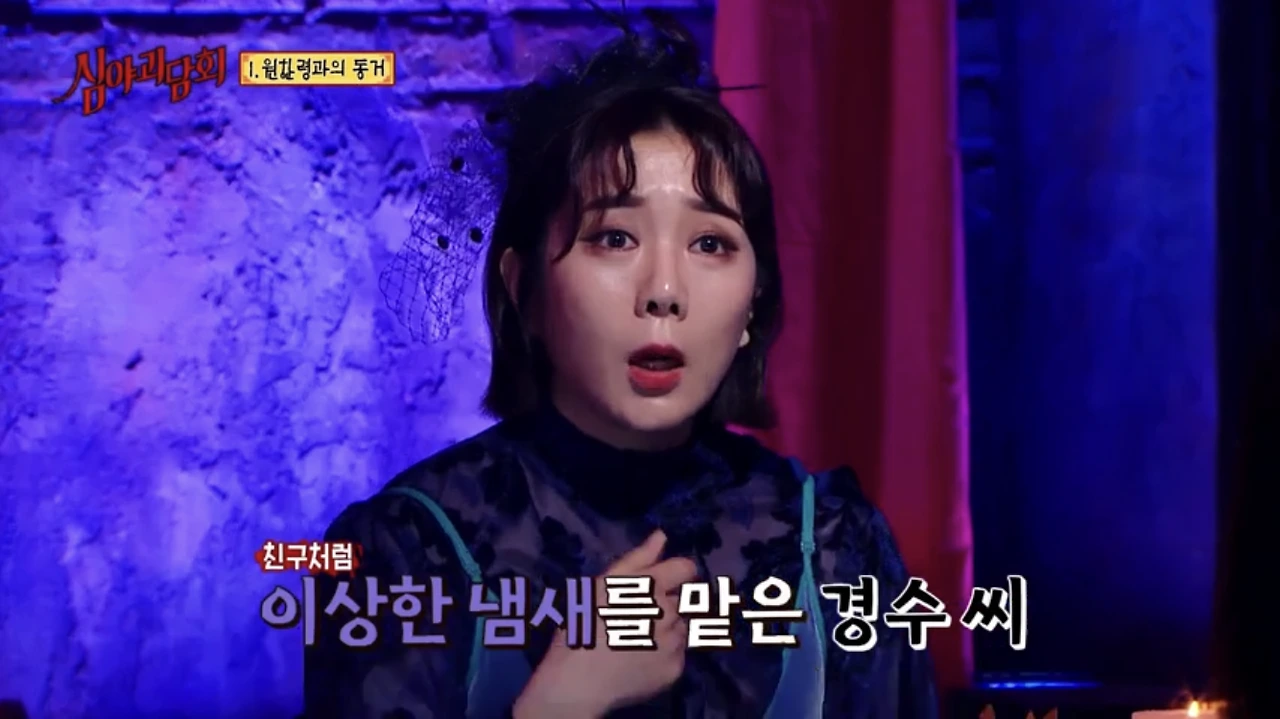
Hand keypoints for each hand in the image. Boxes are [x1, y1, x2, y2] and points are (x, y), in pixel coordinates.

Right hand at [513, 530, 695, 718]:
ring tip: (641, 640)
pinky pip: (680, 655)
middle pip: (686, 600)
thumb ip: (636, 560)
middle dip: (671, 604)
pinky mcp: (676, 668)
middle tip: (643, 617)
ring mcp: (675, 643)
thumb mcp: (600, 585)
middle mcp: (670, 612)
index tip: (665, 583)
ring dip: (671, 630)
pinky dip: (666, 655)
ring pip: (684, 628)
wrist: (576, 683)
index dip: (678, 573)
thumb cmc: (581, 628)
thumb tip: (662, 536)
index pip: (687, 569)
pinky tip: (643, 659)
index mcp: (650, 587)